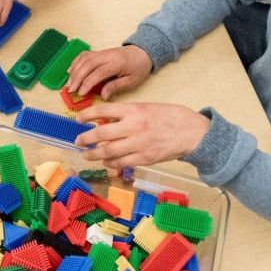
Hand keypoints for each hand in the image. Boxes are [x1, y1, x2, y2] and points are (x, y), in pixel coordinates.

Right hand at [67, 46, 152, 99]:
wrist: (143, 52)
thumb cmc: (138, 67)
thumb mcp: (132, 80)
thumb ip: (116, 87)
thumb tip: (103, 96)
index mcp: (117, 63)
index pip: (98, 73)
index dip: (87, 83)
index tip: (80, 93)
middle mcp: (107, 56)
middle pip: (87, 65)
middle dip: (77, 78)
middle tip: (70, 90)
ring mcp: (102, 52)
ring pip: (84, 59)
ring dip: (74, 71)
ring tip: (69, 84)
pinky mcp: (99, 52)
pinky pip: (84, 55)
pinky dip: (75, 62)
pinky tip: (70, 71)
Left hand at [75, 102, 209, 167]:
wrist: (192, 131)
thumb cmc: (171, 116)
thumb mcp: (148, 107)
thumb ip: (128, 113)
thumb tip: (107, 121)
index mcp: (134, 109)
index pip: (103, 110)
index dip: (87, 115)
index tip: (78, 119)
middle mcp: (134, 126)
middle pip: (101, 134)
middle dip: (85, 139)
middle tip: (78, 141)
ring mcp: (139, 144)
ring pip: (108, 152)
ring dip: (94, 154)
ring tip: (87, 154)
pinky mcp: (145, 158)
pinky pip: (122, 163)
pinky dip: (110, 163)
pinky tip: (106, 162)